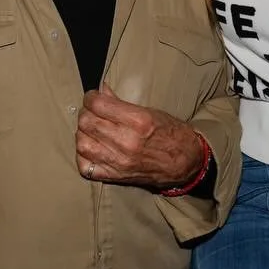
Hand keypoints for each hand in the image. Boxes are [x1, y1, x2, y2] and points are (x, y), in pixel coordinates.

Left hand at [76, 84, 203, 191]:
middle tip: (92, 112)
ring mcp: (119, 162)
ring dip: (82, 133)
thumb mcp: (151, 111)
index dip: (90, 97)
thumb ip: (122, 102)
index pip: (98, 104)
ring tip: (91, 130)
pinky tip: (92, 148)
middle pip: (87, 122)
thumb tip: (101, 91)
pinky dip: (83, 156)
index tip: (93, 97)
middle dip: (86, 113)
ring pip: (82, 143)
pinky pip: (85, 167)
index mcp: (138, 121)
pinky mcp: (115, 177)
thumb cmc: (171, 133)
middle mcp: (126, 142)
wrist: (186, 163)